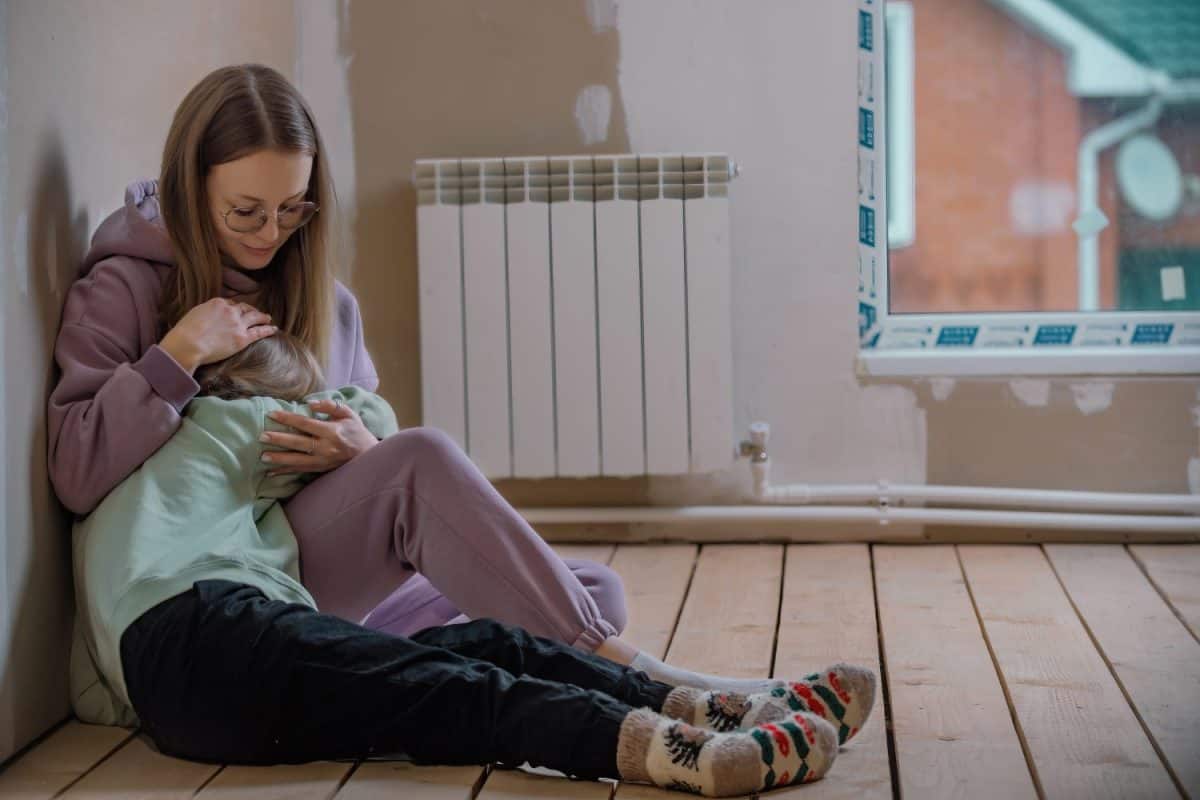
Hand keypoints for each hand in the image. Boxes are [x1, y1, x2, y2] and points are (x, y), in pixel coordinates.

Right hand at [160, 298, 275, 371]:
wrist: (188, 344)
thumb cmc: (185, 332)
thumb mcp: (194, 314)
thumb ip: (206, 313)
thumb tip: (209, 318)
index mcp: (217, 303)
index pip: (230, 303)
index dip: (235, 308)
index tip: (237, 311)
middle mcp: (230, 311)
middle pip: (244, 308)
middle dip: (250, 310)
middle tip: (255, 312)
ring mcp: (238, 324)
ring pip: (255, 317)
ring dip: (262, 317)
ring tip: (267, 318)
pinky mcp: (242, 338)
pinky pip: (259, 332)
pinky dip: (268, 329)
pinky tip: (274, 329)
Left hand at [259, 397, 378, 476]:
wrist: (368, 456)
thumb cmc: (356, 431)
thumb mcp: (348, 414)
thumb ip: (329, 406)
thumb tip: (309, 404)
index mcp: (331, 431)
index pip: (305, 424)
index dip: (288, 419)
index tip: (272, 414)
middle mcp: (325, 447)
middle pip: (298, 443)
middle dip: (279, 440)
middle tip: (261, 437)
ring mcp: (322, 461)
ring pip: (297, 460)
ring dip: (279, 459)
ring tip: (263, 456)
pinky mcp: (320, 469)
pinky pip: (300, 471)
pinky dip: (285, 472)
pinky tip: (271, 472)